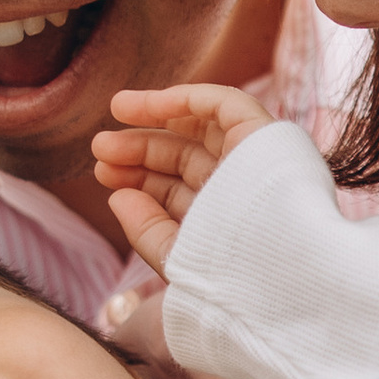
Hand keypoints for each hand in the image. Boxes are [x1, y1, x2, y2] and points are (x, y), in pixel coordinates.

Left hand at [93, 82, 277, 273]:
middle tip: (100, 149)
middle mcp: (244, 189)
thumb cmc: (231, 280)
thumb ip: (147, 231)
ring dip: (156, 118)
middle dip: (141, 152)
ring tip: (114, 113)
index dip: (140, 181)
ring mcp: (257, 159)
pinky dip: (182, 99)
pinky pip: (222, 104)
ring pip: (201, 128)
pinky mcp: (266, 134)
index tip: (104, 176)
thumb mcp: (178, 258)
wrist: (277, 272)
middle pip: (186, 159)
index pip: (180, 192)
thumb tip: (118, 198)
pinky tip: (139, 105)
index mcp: (226, 222)